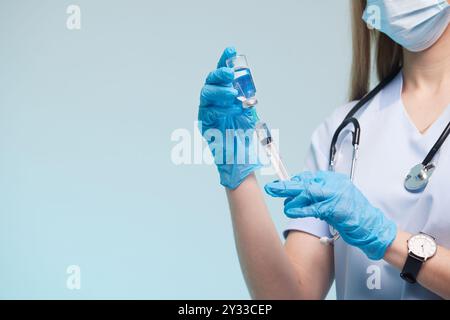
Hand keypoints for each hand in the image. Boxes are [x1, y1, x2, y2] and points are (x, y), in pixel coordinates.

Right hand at [198, 47, 260, 188]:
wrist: (240, 156)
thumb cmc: (244, 134)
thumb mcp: (248, 111)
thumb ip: (245, 97)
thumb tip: (246, 84)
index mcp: (224, 95)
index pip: (222, 75)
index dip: (224, 61)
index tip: (230, 50)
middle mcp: (214, 100)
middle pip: (210, 81)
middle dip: (219, 74)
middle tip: (229, 73)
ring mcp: (207, 111)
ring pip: (206, 93)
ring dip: (219, 91)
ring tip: (232, 95)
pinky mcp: (204, 123)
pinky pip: (207, 111)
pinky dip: (218, 108)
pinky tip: (228, 109)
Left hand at [265, 171, 396, 259]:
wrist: (374, 228)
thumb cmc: (355, 216)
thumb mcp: (337, 199)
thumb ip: (321, 194)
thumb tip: (300, 193)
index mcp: (335, 180)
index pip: (309, 177)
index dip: (294, 182)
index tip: (281, 185)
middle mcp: (335, 184)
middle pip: (305, 182)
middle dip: (286, 186)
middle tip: (272, 187)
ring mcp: (335, 195)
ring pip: (306, 192)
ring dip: (292, 199)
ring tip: (285, 206)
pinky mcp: (335, 208)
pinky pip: (312, 207)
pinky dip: (300, 209)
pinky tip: (291, 211)